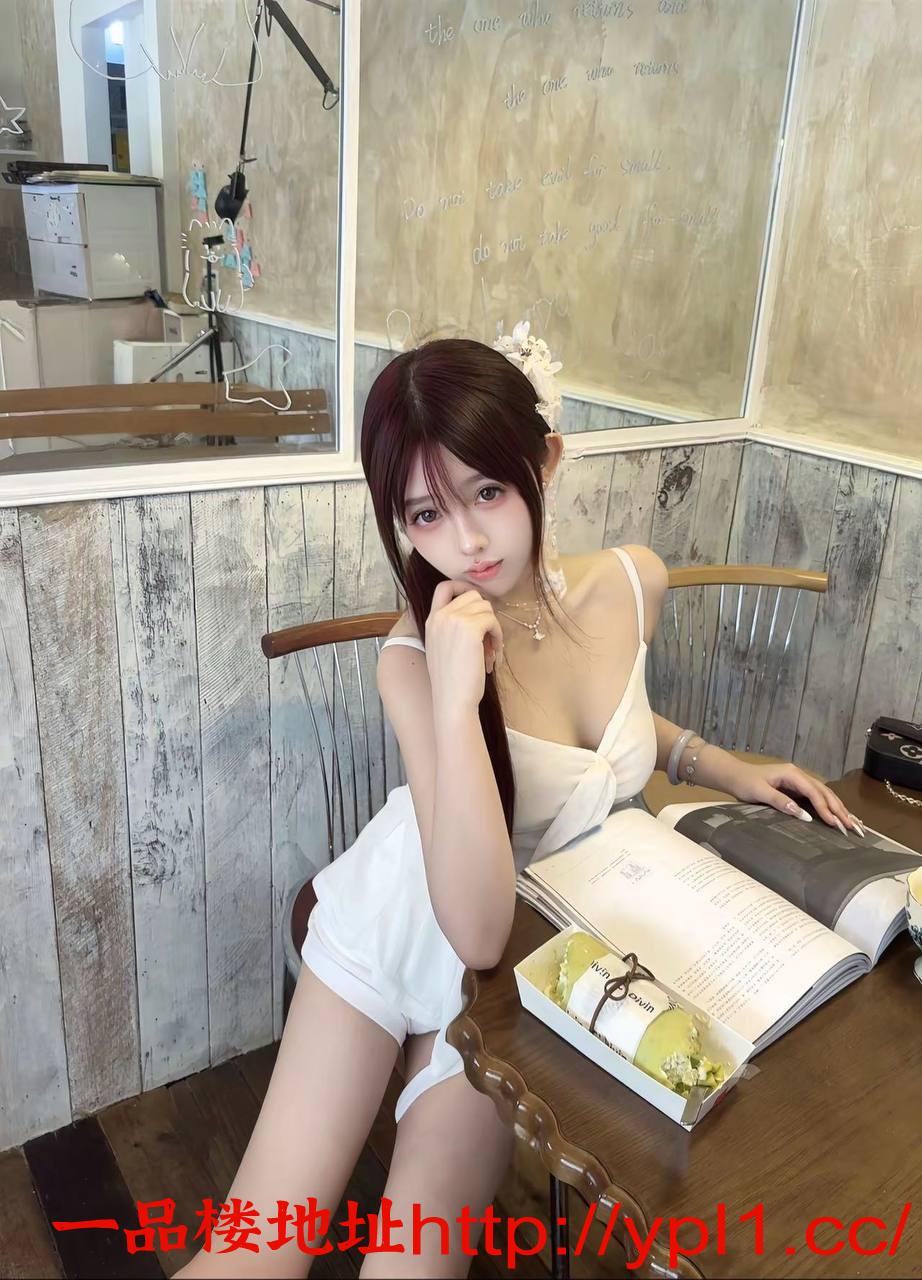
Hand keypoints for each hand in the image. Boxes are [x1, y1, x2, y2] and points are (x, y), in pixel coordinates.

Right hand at [425, 580, 504, 713]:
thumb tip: (478, 619)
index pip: (444, 587)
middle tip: (487, 641)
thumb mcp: (443, 649)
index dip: (463, 587)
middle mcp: (441, 616)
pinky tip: (493, 658)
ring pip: (486, 607)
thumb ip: (451, 630)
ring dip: (493, 628)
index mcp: (431, 620)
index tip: (477, 603)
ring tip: (491, 653)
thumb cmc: (451, 682)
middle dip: (485, 615)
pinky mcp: (471, 627)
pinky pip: (493, 621)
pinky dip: (498, 637)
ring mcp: (454, 619)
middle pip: (473, 596)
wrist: (452, 700)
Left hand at [724, 760, 865, 836]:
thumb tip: (804, 815)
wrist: (733, 775)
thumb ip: (781, 802)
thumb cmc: (744, 783)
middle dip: (839, 809)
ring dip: (838, 808)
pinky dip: (829, 806)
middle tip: (853, 827)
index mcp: (792, 774)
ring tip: (853, 823)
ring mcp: (798, 780)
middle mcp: (799, 775)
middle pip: (824, 792)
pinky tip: (839, 815)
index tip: (836, 823)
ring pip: (824, 794)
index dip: (826, 808)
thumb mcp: (759, 793)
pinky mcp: (796, 787)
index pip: (814, 792)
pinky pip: (817, 797)